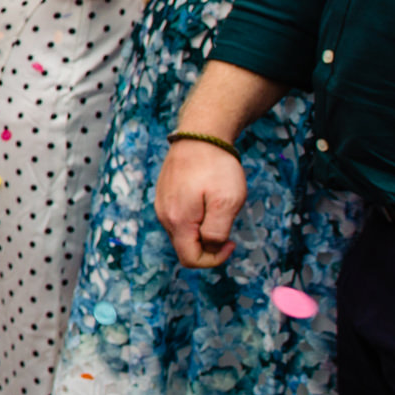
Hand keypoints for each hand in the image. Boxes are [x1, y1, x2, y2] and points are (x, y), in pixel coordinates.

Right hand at [155, 136, 245, 268]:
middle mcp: (164, 215)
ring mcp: (162, 203)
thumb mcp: (227, 203)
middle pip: (185, 246)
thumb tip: (211, 248)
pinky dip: (196, 216)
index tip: (232, 242)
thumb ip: (217, 232)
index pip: (190, 259)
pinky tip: (207, 196)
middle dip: (209, 243)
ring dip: (203, 228)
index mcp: (178, 221)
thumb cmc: (216, 167)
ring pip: (183, 231)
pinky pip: (180, 216)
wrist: (199, 134)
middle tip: (228, 220)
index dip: (214, 259)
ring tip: (218, 204)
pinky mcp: (165, 194)